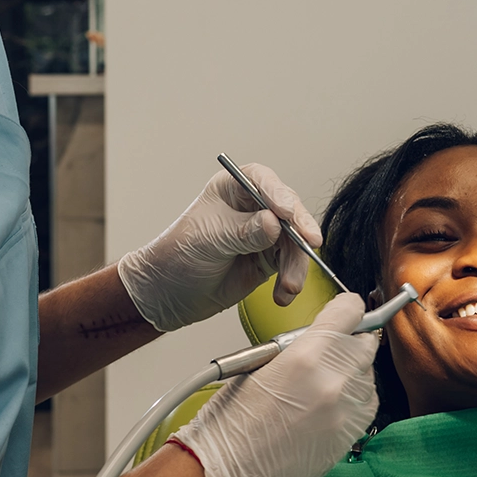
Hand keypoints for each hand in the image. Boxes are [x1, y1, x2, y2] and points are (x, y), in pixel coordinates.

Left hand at [117, 162, 319, 331]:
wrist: (167, 293)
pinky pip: (290, 265)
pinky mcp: (268, 259)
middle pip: (288, 210)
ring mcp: (264, 233)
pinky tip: (283, 294)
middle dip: (300, 229)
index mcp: (232, 188)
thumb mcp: (208, 239)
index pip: (262, 181)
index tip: (287, 213)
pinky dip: (291, 279)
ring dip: (296, 264)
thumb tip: (275, 224)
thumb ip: (244, 232)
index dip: (278, 194)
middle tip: (309, 243)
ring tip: (288, 285)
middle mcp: (252, 206)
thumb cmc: (177, 254)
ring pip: (294, 241)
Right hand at [170, 293, 378, 476]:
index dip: (346, 309)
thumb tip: (320, 338)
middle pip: (364, 344)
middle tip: (329, 350)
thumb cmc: (229, 424)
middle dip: (349, 342)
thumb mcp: (257, 365)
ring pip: (369, 377)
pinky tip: (330, 405)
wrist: (224, 475)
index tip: (343, 313)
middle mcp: (333, 381)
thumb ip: (296, 347)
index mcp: (306, 356)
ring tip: (322, 383)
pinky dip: (354, 400)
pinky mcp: (348, 438)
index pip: (350, 311)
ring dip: (352, 373)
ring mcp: (344, 412)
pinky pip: (366, 406)